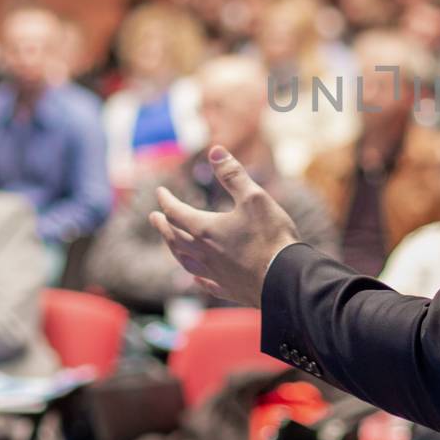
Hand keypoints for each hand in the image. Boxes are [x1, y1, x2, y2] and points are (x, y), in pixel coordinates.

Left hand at [149, 147, 300, 306]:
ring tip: (170, 243)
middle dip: (163, 226)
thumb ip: (232, 175)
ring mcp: (215, 273)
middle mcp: (204, 253)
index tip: (160, 192)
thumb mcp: (254, 197)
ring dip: (173, 249)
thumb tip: (215, 151)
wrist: (285, 279)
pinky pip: (205, 283)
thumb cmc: (270, 236)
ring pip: (184, 261)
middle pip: (174, 238)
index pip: (176, 212)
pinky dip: (196, 276)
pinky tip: (194, 276)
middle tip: (154, 218)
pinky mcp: (228, 289)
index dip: (166, 200)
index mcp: (206, 229)